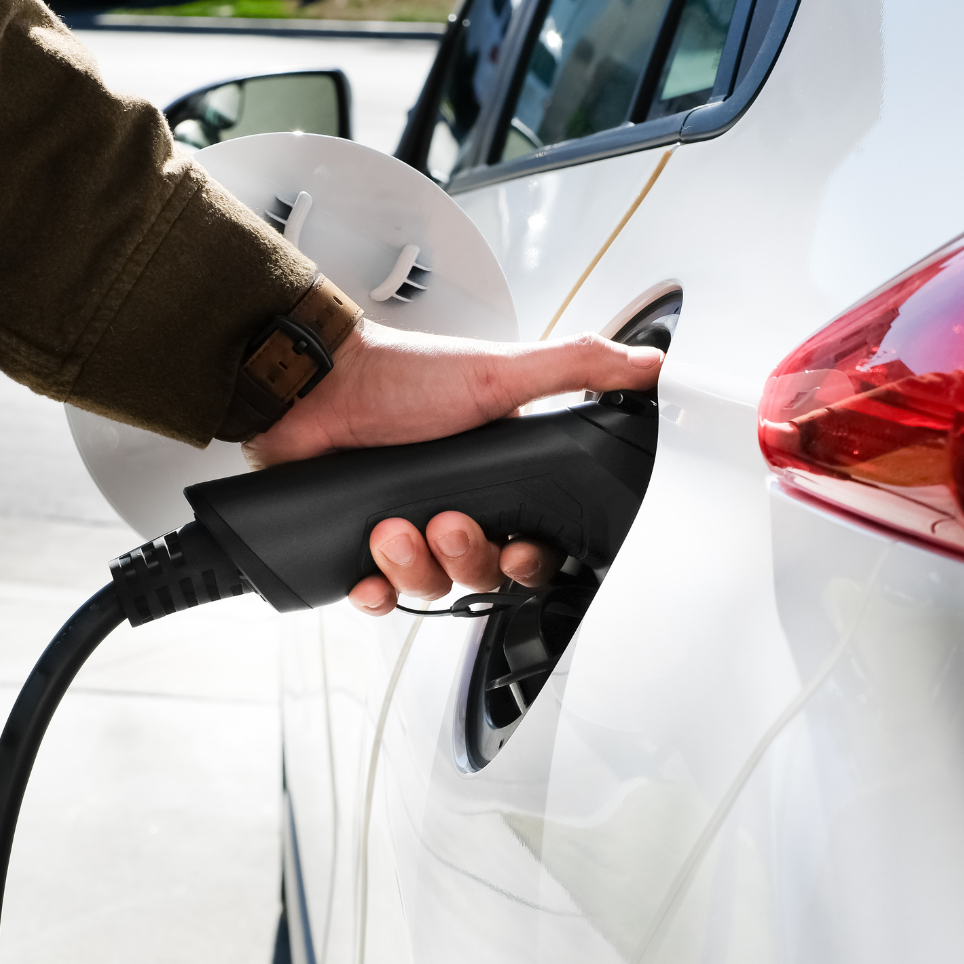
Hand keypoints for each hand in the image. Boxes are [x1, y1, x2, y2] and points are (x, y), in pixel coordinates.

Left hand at [240, 320, 662, 614]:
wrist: (315, 385)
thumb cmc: (401, 375)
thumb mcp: (500, 370)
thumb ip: (577, 369)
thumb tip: (648, 365)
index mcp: (497, 477)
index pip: (534, 544)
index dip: (531, 560)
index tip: (519, 549)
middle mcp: (456, 507)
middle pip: (484, 574)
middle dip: (467, 556)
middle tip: (445, 522)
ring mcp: (406, 529)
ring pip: (430, 588)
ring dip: (414, 566)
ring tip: (392, 526)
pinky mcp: (359, 546)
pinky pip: (378, 598)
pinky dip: (375, 595)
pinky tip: (367, 577)